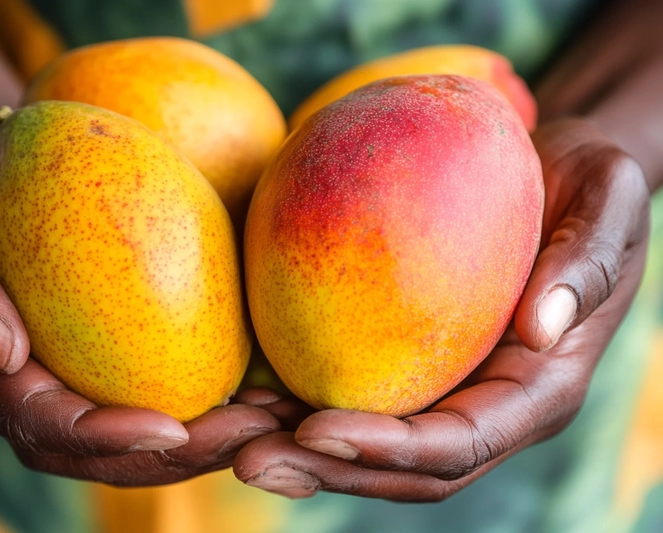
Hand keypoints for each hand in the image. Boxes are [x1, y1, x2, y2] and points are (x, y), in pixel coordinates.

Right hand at [0, 132, 279, 485]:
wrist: (4, 169)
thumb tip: (1, 352)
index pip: (41, 423)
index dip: (102, 437)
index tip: (169, 428)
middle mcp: (23, 390)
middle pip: (101, 452)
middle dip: (176, 456)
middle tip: (250, 433)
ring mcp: (67, 380)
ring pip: (135, 441)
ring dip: (206, 443)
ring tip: (273, 420)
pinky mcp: (107, 359)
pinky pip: (158, 393)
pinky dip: (208, 404)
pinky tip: (263, 388)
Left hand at [233, 119, 649, 499]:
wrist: (553, 173)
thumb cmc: (585, 184)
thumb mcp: (607, 203)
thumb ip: (586, 264)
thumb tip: (540, 329)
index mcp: (534, 390)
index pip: (460, 443)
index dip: (391, 448)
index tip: (317, 429)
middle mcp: (482, 403)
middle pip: (401, 465)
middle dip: (326, 469)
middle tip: (247, 460)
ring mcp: (440, 386)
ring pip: (365, 441)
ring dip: (295, 447)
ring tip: (227, 438)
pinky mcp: (404, 356)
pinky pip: (348, 387)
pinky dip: (294, 398)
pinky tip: (242, 386)